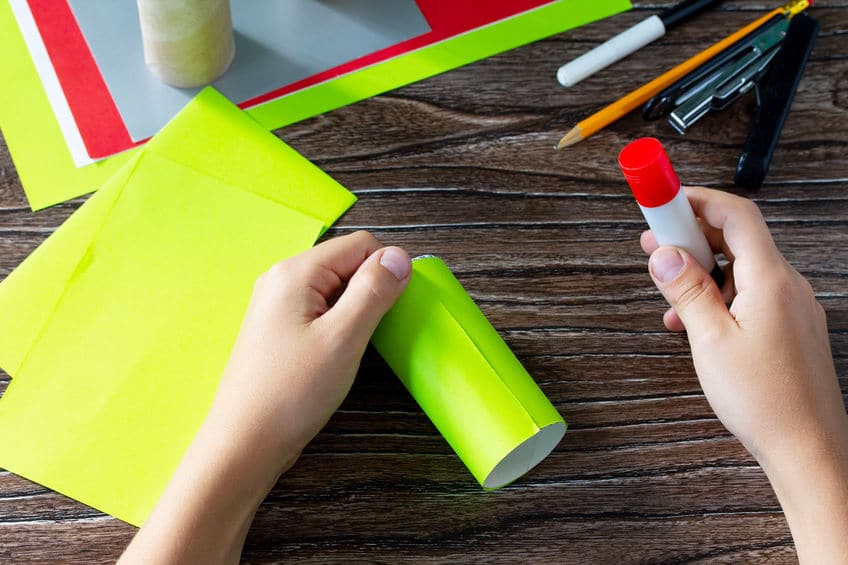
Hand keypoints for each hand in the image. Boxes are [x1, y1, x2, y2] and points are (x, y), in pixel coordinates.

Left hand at [120, 231, 410, 564]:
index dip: (386, 271)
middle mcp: (281, 279)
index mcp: (295, 272)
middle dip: (368, 292)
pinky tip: (333, 356)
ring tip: (348, 349)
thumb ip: (373, 290)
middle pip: (346, 263)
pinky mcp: (276, 329)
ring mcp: (275, 304)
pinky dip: (336, 326)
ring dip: (353, 312)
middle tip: (367, 335)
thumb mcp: (344, 338)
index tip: (390, 311)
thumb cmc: (292, 392)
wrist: (245, 442)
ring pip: (334, 289)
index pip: (361, 245)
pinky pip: (318, 310)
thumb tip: (400, 255)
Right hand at [641, 186, 847, 562]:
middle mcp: (787, 286)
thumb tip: (663, 253)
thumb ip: (686, 291)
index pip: (737, 214)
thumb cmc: (764, 399)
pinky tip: (694, 320)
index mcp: (770, 280)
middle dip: (692, 234)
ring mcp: (791, 307)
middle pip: (737, 238)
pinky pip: (751, 294)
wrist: (807, 447)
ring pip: (741, 269)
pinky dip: (720, 295)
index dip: (698, 199)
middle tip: (654, 242)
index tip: (664, 199)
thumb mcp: (710, 340)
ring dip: (702, 270)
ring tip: (668, 290)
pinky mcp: (790, 327)